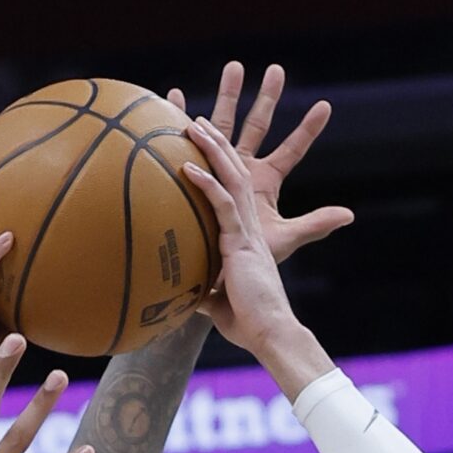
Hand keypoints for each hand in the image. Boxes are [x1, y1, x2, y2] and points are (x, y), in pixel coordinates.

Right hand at [168, 62, 351, 271]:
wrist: (214, 270)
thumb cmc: (249, 258)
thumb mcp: (285, 239)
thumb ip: (315, 225)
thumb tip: (349, 215)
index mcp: (267, 180)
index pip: (292, 150)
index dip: (308, 130)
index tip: (325, 107)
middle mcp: (244, 167)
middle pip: (258, 125)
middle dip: (267, 98)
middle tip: (277, 70)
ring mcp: (219, 166)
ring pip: (225, 123)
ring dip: (229, 95)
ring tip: (235, 67)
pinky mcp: (195, 169)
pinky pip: (187, 140)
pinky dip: (181, 116)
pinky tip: (177, 95)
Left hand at [181, 113, 305, 356]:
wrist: (269, 333)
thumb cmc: (248, 322)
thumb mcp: (219, 303)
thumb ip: (204, 292)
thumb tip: (184, 297)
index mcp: (245, 236)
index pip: (232, 190)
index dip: (219, 166)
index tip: (201, 147)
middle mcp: (248, 226)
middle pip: (234, 171)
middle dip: (217, 142)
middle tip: (197, 119)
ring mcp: (246, 232)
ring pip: (231, 178)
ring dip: (211, 149)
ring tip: (192, 124)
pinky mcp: (241, 243)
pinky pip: (222, 205)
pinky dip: (206, 185)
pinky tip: (188, 167)